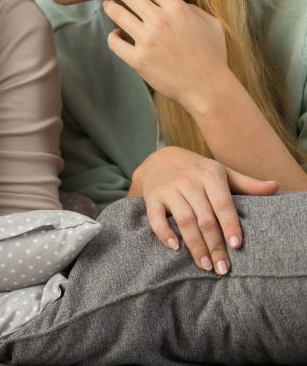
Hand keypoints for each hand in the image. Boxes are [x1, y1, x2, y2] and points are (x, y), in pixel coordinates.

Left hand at [103, 0, 230, 109]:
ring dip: (110, 7)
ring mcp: (146, 40)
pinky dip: (112, 36)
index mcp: (177, 9)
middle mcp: (159, 21)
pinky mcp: (137, 59)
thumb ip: (191, 8)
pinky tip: (116, 34)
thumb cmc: (213, 56)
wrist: (208, 87)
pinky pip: (114, 42)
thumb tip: (172, 2)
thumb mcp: (211, 23)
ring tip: (107, 5)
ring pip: (118, 15)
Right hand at [130, 146, 279, 273]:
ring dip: (194, 245)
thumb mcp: (221, 172)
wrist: (159, 159)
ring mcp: (169, 189)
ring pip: (184, 220)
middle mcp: (189, 181)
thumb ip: (247, 184)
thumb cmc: (197, 171)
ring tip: (204, 265)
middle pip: (204, 218)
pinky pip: (156, 217)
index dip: (229, 225)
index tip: (236, 246)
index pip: (222, 203)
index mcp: (210, 175)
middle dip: (214, 245)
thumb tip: (275, 187)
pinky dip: (164, 233)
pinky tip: (174, 247)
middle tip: (221, 268)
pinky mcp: (152, 197)